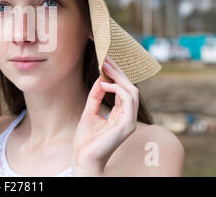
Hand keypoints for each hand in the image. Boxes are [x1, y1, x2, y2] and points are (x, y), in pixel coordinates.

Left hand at [72, 55, 138, 175]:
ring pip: (132, 91)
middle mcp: (128, 117)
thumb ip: (96, 96)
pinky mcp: (127, 125)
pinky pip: (128, 100)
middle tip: (105, 58)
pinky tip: (103, 84)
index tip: (105, 60)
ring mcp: (130, 121)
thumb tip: (100, 78)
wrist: (83, 157)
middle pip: (130, 88)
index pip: (124, 90)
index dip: (116, 74)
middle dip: (118, 71)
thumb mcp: (89, 111)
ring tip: (104, 67)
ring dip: (118, 77)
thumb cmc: (86, 139)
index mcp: (121, 114)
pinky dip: (117, 88)